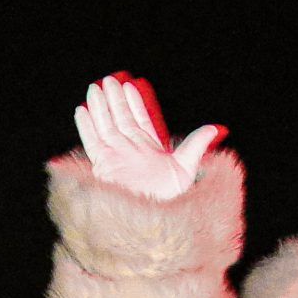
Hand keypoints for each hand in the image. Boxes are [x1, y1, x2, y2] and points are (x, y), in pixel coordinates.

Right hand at [73, 74, 223, 200]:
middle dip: (114, 100)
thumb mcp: (188, 168)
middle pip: (120, 118)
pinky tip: (82, 110)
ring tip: (95, 88)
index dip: (134, 102)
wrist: (154, 218)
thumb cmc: (172, 198)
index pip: (140, 119)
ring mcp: (116, 157)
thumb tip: (216, 128)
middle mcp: (131, 150)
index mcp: (150, 149)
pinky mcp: (102, 166)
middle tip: (108, 80)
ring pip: (105, 126)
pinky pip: (92, 142)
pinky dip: (86, 127)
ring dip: (100, 107)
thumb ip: (197, 145)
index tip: (130, 85)